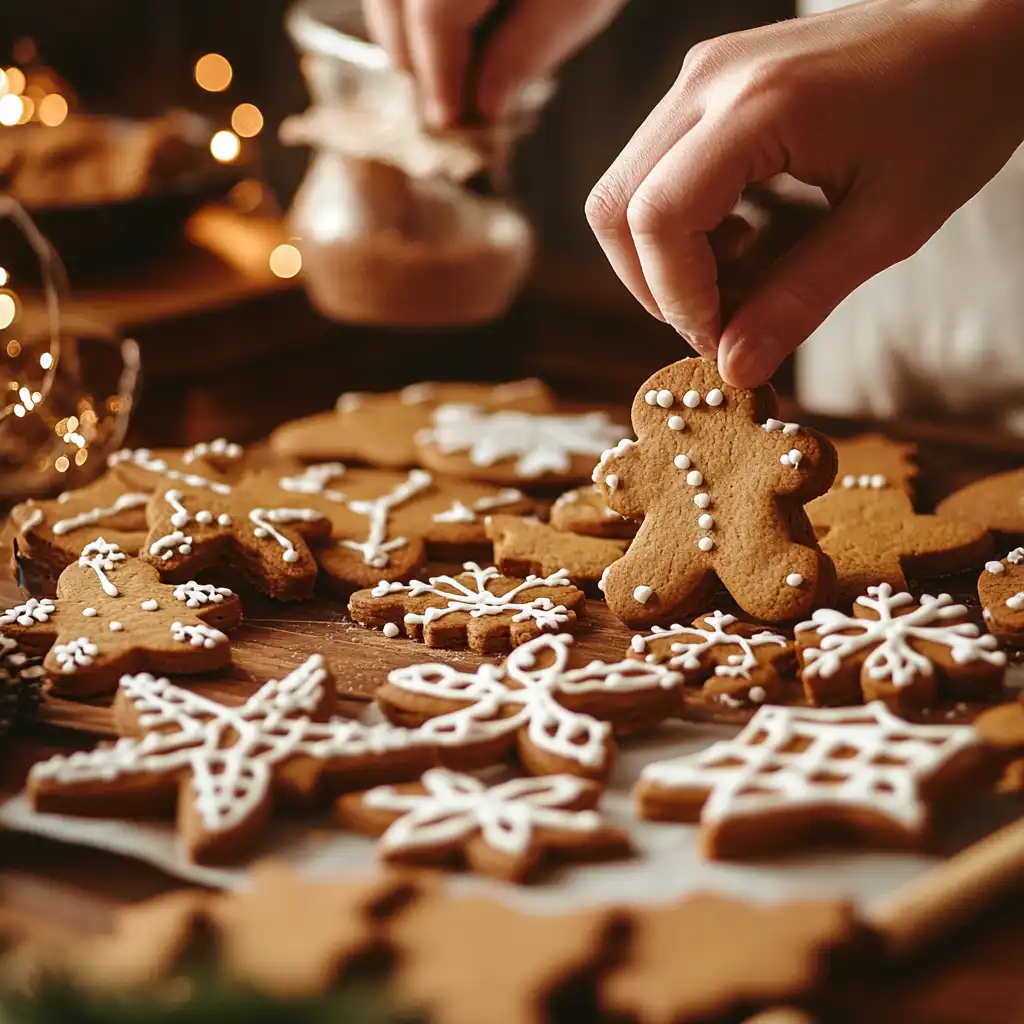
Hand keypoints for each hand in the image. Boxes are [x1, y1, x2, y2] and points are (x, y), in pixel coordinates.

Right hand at [363, 0, 625, 125]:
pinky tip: (457, 5)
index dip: (441, 79)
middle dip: (421, 52)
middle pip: (395, 0)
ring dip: (412, 19)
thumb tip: (481, 106)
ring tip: (457, 49)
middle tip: (455, 92)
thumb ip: (527, 52)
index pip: (434, 20)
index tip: (451, 120)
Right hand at [585, 0, 1023, 385]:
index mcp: (758, 105)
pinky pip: (653, 172)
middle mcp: (710, 81)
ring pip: (625, 192)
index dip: (676, 298)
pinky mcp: (707, 86)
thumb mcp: (888, 224)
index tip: (722, 341)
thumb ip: (801, 299)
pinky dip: (679, 229)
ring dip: (666, 260)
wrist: (981, 25)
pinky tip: (741, 240)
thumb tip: (734, 367)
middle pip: (617, 207)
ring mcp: (702, 77)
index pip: (656, 218)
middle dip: (656, 286)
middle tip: (721, 323)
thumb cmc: (957, 108)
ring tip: (740, 282)